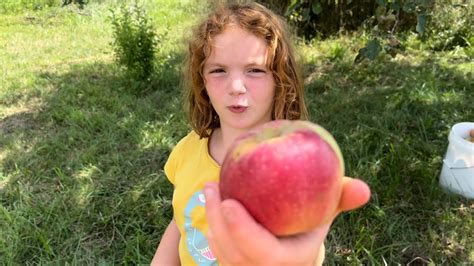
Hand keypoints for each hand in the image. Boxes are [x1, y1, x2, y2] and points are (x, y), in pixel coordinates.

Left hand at [203, 177, 369, 265]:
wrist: (290, 257)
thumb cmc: (307, 231)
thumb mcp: (324, 217)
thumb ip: (340, 201)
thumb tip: (363, 188)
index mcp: (288, 262)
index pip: (263, 255)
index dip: (244, 232)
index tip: (229, 203)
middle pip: (233, 254)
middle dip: (218, 220)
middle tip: (212, 186)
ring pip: (221, 252)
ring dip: (211, 220)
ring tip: (209, 187)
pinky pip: (218, 250)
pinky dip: (212, 226)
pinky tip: (211, 200)